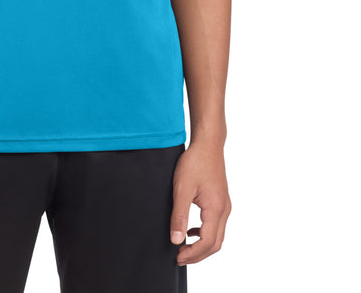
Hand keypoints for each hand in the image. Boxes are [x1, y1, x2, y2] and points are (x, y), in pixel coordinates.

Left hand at [170, 139, 231, 265]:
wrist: (208, 144)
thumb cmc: (195, 162)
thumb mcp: (182, 188)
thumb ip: (179, 215)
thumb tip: (176, 240)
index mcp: (216, 209)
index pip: (207, 242)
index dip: (192, 254)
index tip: (176, 256)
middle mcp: (224, 210)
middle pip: (215, 244)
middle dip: (197, 255)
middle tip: (179, 257)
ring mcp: (225, 205)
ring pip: (217, 236)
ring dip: (201, 246)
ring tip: (183, 247)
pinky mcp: (222, 201)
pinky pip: (217, 225)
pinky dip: (205, 234)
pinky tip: (191, 230)